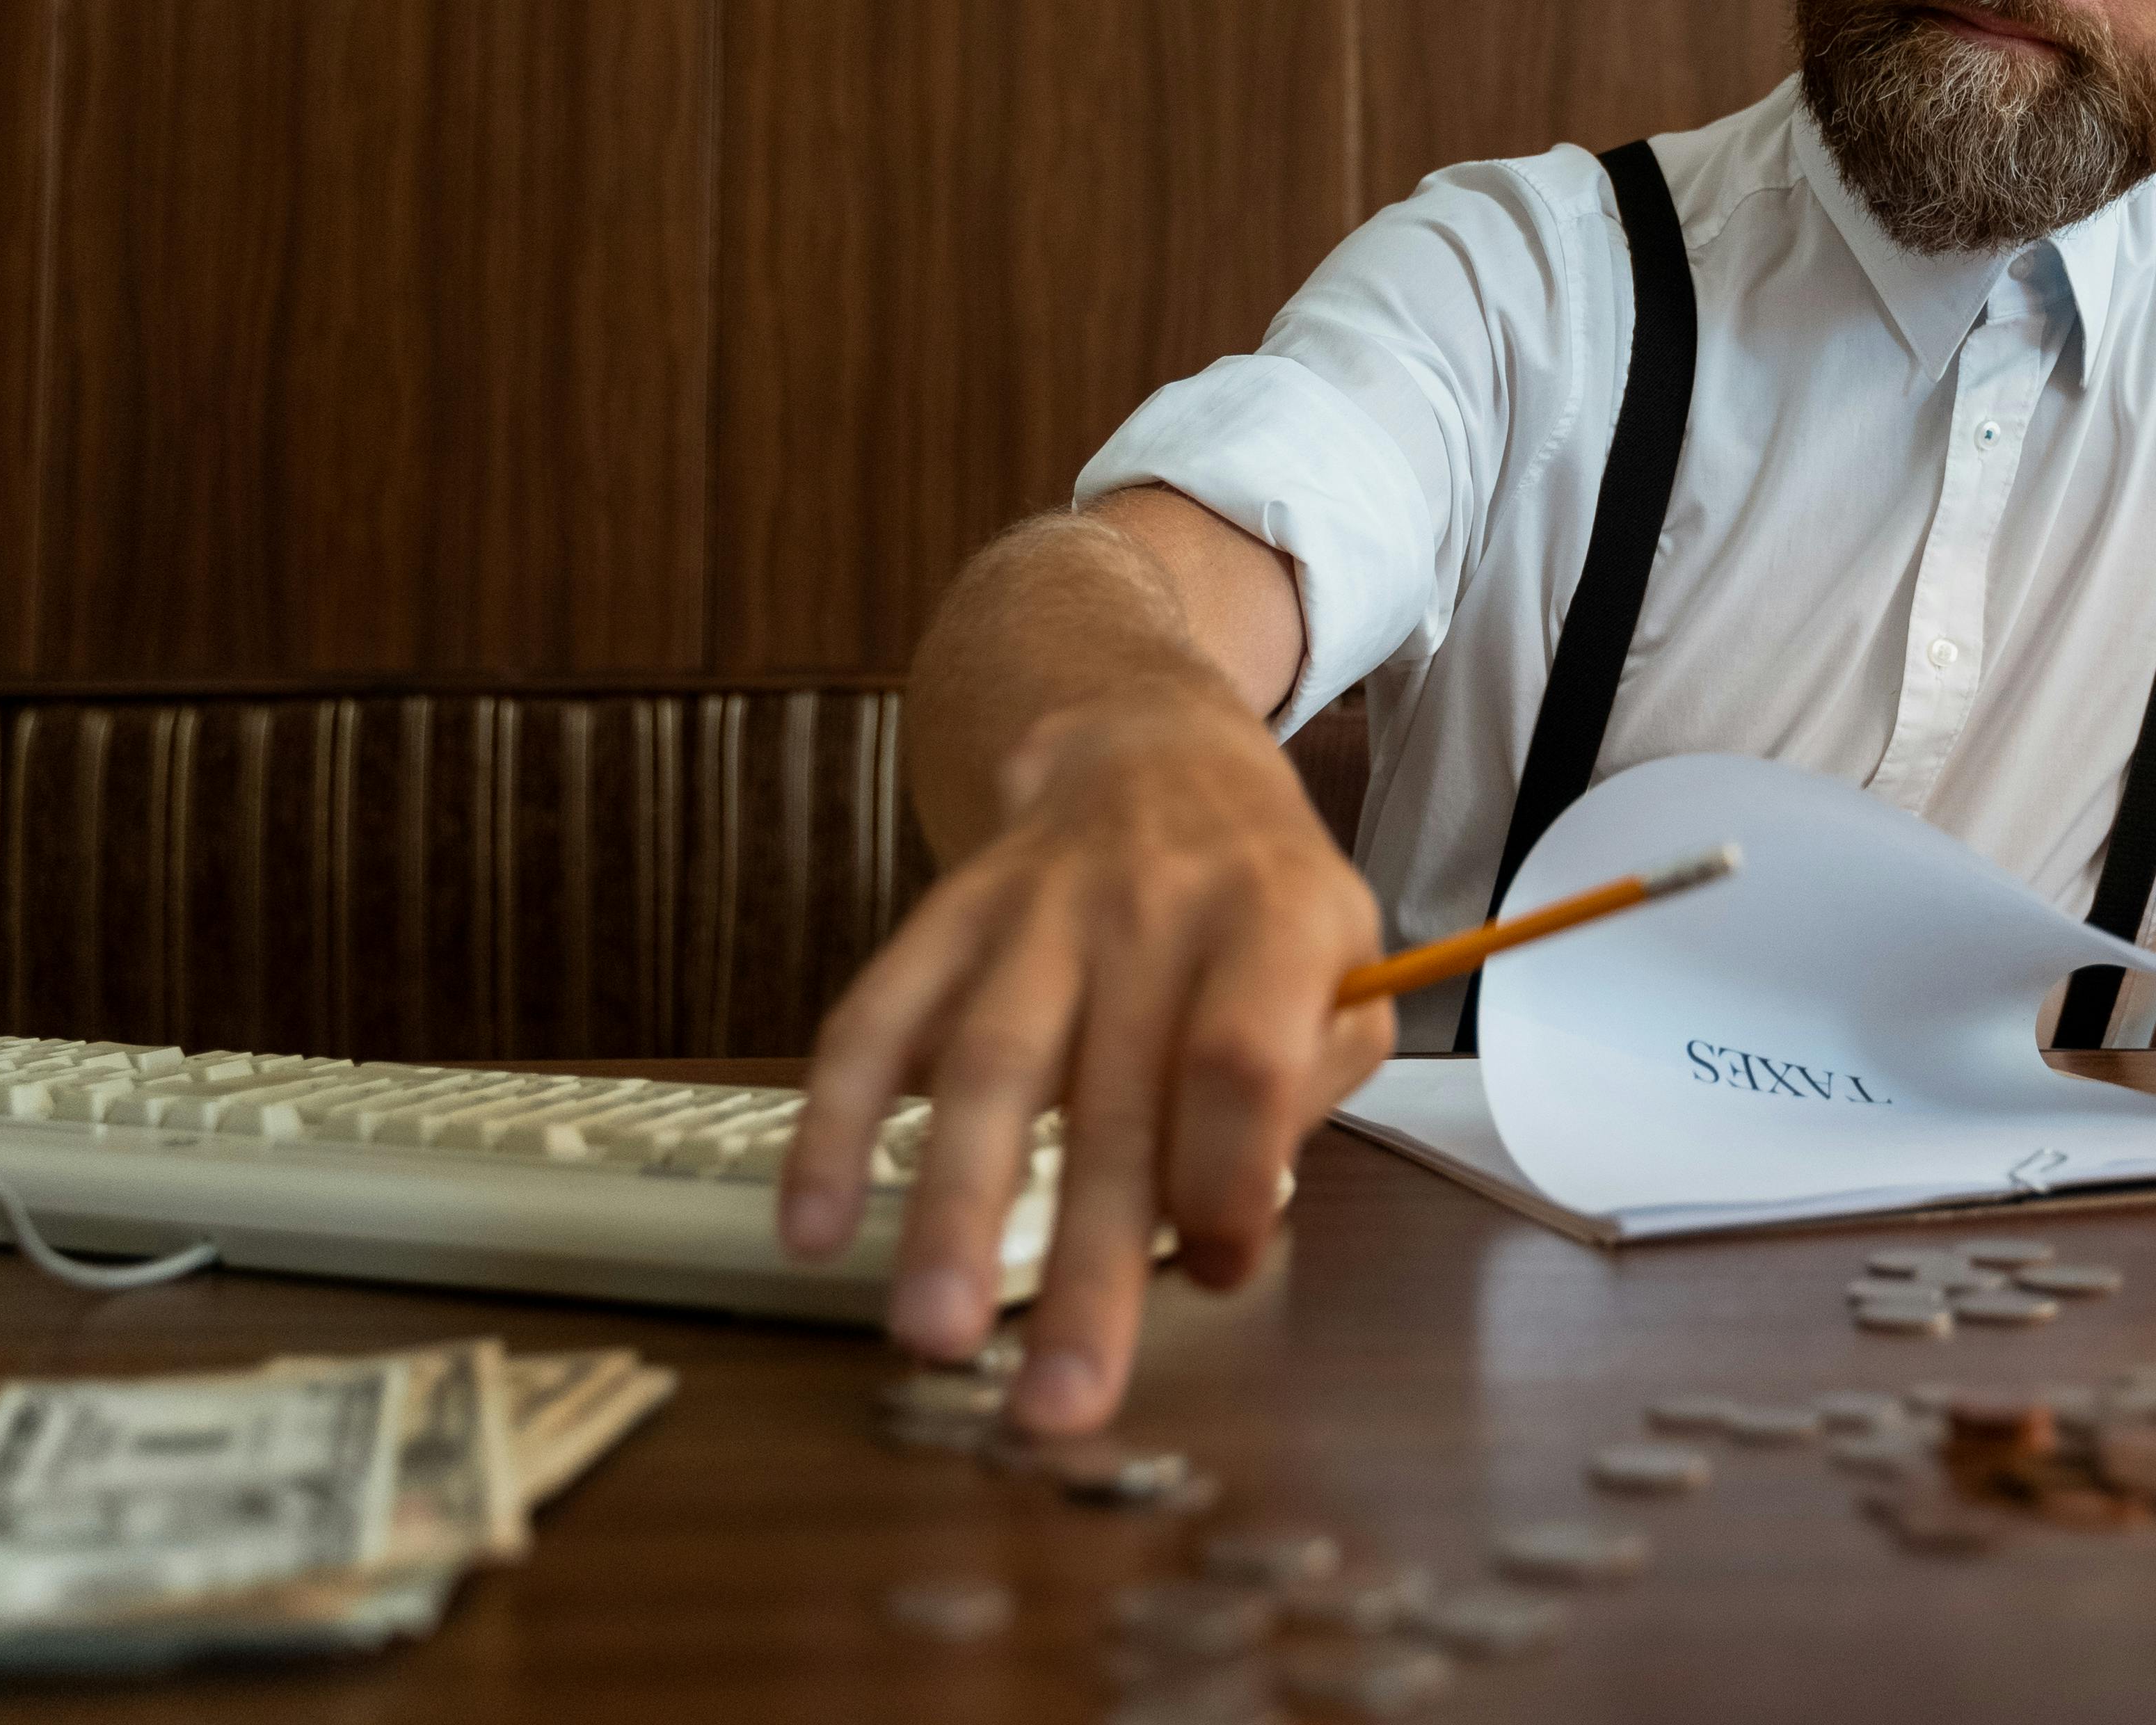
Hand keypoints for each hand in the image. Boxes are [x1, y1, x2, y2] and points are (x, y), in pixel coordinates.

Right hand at [775, 680, 1394, 1432]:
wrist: (1151, 753)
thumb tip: (1232, 1231)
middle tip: (1058, 1403)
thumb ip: (1310, 1085)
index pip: (1243, 1057)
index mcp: (1274, 917)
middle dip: (1087, 1264)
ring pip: (986, 1067)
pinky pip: (875, 1016)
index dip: (1228, 1176)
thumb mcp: (1344, 963)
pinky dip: (834, 1122)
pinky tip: (811, 1230)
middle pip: (1113, 1097)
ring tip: (933, 1336)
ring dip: (953, 1211)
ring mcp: (1036, 907)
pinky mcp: (945, 915)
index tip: (1215, 1269)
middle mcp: (1151, 905)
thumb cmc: (1260, 901)